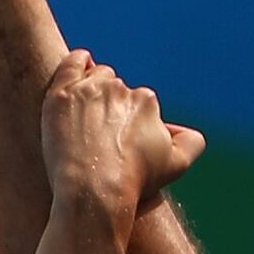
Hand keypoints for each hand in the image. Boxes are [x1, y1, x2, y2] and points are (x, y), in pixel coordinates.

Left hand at [38, 49, 204, 224]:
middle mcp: (120, 90)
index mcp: (146, 101)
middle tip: (98, 129)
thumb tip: (177, 128)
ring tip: (83, 111)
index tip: (117, 136)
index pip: (137, 99)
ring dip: (92, 87)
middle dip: (109, 102)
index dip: (128, 117)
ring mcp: (88, 90)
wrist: (94, 190)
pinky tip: (79, 65)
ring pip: (94, 76)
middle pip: (115, 86)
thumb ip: (192, 141)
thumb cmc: (135, 181)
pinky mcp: (61, 95)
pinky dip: (76, 62)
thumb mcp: (178, 164)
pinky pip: (70, 65)